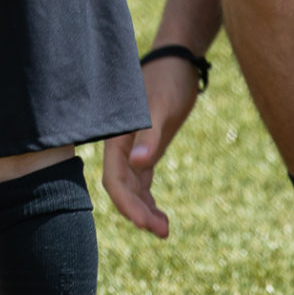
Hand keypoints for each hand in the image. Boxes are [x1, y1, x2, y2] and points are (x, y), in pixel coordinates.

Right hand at [102, 49, 202, 237]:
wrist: (178, 62)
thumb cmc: (168, 80)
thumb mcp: (161, 107)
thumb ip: (150, 135)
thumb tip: (138, 164)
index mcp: (118, 139)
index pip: (115, 181)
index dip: (128, 204)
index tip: (146, 224)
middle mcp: (122, 148)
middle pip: (123, 190)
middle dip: (139, 213)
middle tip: (162, 232)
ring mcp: (134, 151)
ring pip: (133, 190)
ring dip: (145, 211)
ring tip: (165, 231)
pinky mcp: (147, 150)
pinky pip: (142, 183)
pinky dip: (149, 201)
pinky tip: (162, 218)